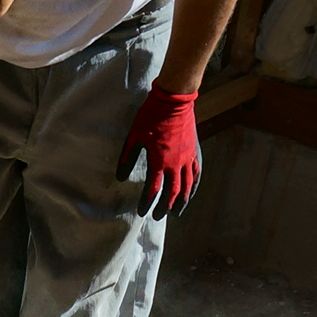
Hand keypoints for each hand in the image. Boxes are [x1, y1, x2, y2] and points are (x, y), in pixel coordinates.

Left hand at [119, 88, 200, 218]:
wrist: (174, 100)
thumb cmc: (151, 116)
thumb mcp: (134, 136)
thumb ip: (127, 158)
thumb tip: (119, 177)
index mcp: (159, 161)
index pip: (152, 189)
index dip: (147, 202)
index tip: (142, 212)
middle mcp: (175, 163)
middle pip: (172, 192)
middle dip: (165, 206)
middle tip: (158, 216)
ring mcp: (187, 158)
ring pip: (187, 186)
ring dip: (181, 201)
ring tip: (176, 212)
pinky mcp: (194, 151)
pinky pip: (196, 173)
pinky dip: (193, 186)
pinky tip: (190, 193)